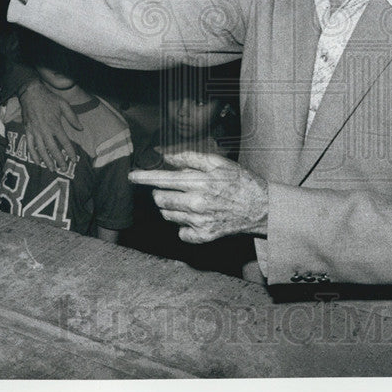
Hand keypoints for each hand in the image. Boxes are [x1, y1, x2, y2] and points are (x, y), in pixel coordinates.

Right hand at [19, 80, 82, 171]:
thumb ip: (72, 118)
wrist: (31, 93)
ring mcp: (35, 132)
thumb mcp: (64, 105)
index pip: (65, 143)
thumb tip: (81, 129)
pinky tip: (38, 162)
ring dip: (47, 161)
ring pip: (41, 150)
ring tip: (52, 169)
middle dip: (59, 161)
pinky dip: (33, 155)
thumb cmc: (49, 99)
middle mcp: (45, 131)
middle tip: (64, 169)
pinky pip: (29, 146)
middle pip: (53, 150)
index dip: (70, 152)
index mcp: (55, 125)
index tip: (74, 160)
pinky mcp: (27, 131)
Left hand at [129, 150, 267, 242]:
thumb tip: (165, 154)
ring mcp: (198, 222)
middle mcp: (196, 203)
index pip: (163, 179)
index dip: (144, 177)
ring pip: (167, 215)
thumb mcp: (218, 162)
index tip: (131, 176)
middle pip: (160, 199)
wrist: (260, 208)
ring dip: (172, 207)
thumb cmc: (239, 181)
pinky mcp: (202, 236)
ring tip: (191, 201)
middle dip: (161, 192)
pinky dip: (183, 225)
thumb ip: (190, 157)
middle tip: (175, 188)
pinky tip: (197, 217)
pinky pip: (180, 232)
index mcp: (199, 182)